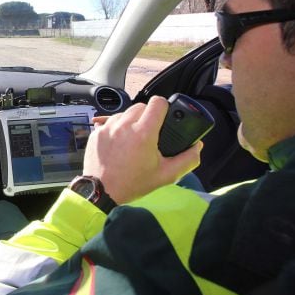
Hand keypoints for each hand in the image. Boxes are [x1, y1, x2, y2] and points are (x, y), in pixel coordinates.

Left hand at [82, 96, 202, 204]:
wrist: (101, 191)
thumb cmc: (133, 184)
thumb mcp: (166, 175)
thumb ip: (187, 160)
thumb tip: (197, 147)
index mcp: (143, 133)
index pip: (157, 103)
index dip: (164, 107)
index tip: (165, 117)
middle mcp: (124, 125)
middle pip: (141, 106)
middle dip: (148, 116)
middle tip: (150, 133)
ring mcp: (108, 128)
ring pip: (125, 113)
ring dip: (132, 121)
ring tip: (134, 139)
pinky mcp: (97, 132)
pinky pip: (110, 122)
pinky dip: (117, 128)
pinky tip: (120, 144)